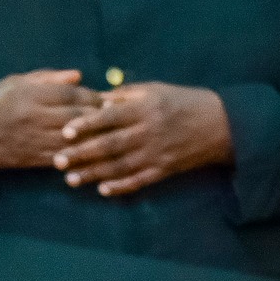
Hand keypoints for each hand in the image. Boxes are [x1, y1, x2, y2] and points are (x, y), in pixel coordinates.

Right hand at [0, 69, 99, 184]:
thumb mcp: (12, 83)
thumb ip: (46, 79)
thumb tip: (78, 76)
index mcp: (29, 95)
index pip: (72, 94)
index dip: (93, 95)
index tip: (107, 96)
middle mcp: (34, 117)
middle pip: (78, 115)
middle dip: (100, 115)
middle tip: (117, 114)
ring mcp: (33, 140)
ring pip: (75, 139)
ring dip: (95, 137)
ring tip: (110, 133)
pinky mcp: (32, 159)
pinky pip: (64, 156)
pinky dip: (80, 154)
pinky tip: (92, 151)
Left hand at [52, 81, 232, 196]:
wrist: (222, 124)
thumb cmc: (183, 101)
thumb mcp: (155, 89)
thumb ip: (125, 94)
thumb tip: (97, 100)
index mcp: (145, 108)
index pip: (110, 117)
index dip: (86, 124)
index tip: (65, 130)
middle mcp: (149, 131)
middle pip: (110, 144)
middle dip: (82, 153)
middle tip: (57, 160)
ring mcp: (157, 153)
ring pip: (120, 166)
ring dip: (94, 174)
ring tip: (70, 179)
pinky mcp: (165, 169)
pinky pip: (140, 180)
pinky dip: (121, 187)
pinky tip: (102, 190)